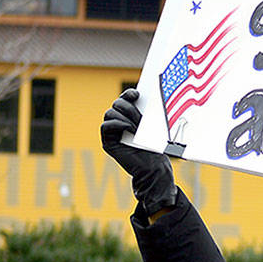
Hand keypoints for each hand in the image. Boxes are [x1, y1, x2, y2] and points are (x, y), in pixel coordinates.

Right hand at [100, 88, 176, 215]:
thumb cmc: (157, 147)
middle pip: (116, 104)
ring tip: (138, 127)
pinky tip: (129, 128)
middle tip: (141, 118)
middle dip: (129, 108)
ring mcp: (113, 132)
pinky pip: (105, 126)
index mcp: (131, 116)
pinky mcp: (108, 142)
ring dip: (125, 117)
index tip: (137, 94)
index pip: (125, 99)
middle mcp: (120, 122)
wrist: (155, 168)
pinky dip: (117, 124)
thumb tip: (152, 97)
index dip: (128, 94)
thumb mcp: (154, 126)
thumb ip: (148, 113)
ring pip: (110, 113)